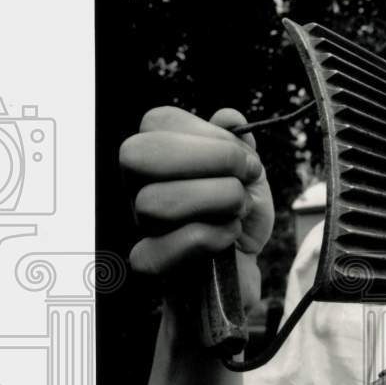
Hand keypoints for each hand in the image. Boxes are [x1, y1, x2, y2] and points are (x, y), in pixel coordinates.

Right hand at [119, 106, 273, 315]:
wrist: (243, 267)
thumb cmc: (237, 215)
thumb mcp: (247, 172)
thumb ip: (237, 141)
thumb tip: (228, 117)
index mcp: (160, 155)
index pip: (158, 121)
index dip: (208, 133)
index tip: (245, 157)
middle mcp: (141, 184)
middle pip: (138, 154)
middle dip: (209, 158)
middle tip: (245, 175)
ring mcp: (141, 223)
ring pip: (154, 201)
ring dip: (218, 200)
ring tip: (238, 209)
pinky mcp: (150, 263)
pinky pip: (164, 246)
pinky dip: (210, 237)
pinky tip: (228, 236)